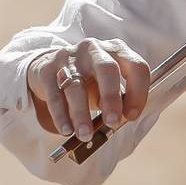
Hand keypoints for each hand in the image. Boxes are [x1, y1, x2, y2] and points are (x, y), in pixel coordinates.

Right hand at [27, 38, 150, 140]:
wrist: (49, 66)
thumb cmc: (88, 80)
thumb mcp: (106, 85)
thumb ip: (117, 99)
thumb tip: (121, 119)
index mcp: (117, 50)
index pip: (136, 66)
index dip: (138, 92)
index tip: (132, 116)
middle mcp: (94, 49)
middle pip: (107, 69)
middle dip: (111, 97)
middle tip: (112, 122)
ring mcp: (69, 57)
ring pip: (76, 85)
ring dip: (82, 114)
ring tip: (85, 135)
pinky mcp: (46, 69)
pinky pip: (54, 95)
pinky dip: (61, 115)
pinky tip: (67, 130)